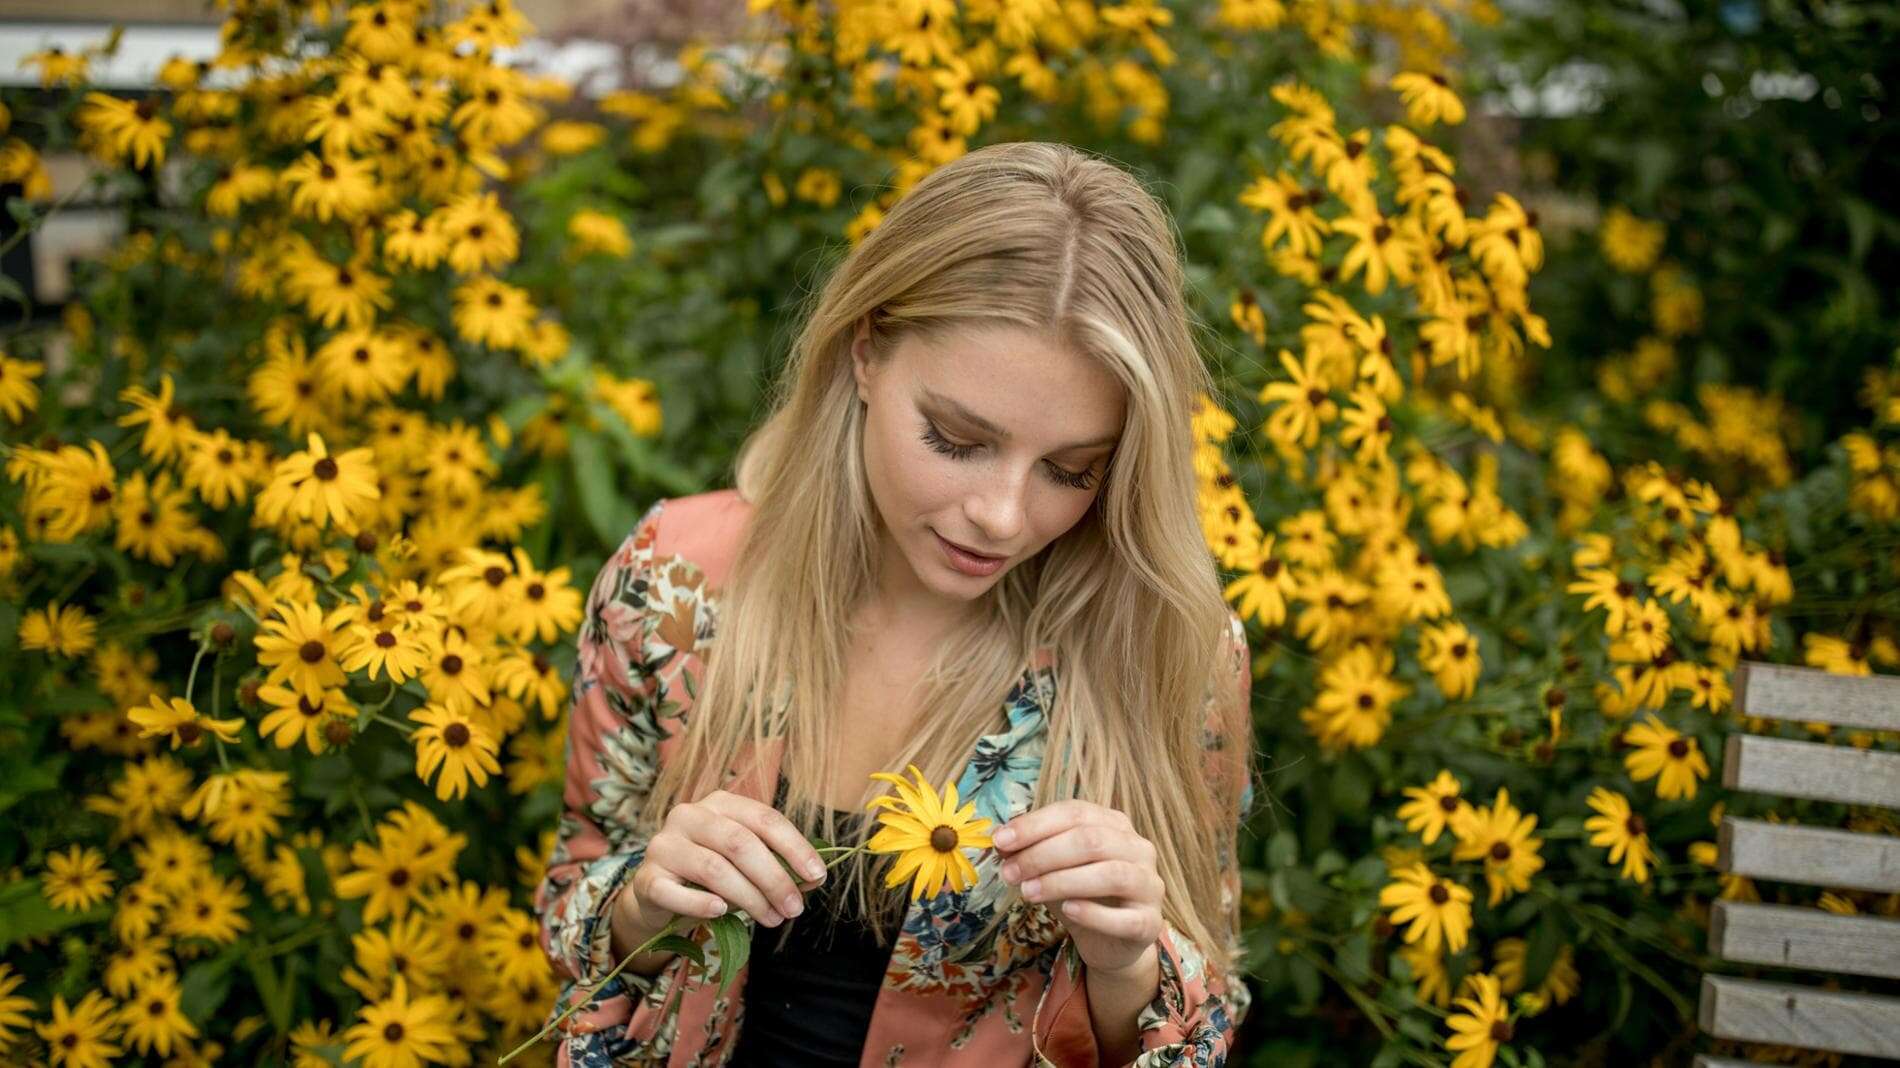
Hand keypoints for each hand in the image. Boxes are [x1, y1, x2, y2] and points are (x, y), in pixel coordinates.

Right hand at [620, 789, 828, 933]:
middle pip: (740, 843)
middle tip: (794, 909)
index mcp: (720, 803)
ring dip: (750, 899)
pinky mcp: (647, 877)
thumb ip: (778, 864)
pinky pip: (675, 892)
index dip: (794, 847)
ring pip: (714, 869)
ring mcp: (664, 844)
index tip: (816, 876)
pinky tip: (720, 913)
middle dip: (774, 879)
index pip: (764, 818)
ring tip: (772, 919)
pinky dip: (700, 904)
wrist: (659, 894)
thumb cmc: (711, 873)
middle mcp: (689, 815)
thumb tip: (815, 879)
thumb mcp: (746, 863)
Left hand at [993, 799, 1163, 975]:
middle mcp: (1139, 848)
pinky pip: (1125, 918)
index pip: (1075, 812)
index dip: (1035, 824)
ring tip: (1028, 893)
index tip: (1001, 841)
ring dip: (1062, 881)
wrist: (1109, 942)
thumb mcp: (1050, 869)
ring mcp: (1150, 885)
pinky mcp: (1150, 923)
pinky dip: (1093, 913)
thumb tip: (1001, 841)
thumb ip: (1030, 851)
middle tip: (1009, 873)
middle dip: (1043, 855)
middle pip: (1091, 841)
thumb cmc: (1080, 896)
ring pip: (1110, 874)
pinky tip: (1067, 910)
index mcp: (1115, 825)